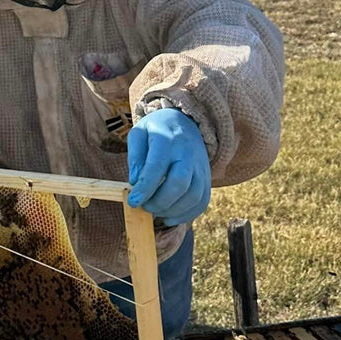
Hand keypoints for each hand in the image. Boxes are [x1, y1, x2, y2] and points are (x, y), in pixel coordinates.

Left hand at [127, 108, 211, 225]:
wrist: (186, 122)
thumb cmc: (156, 130)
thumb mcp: (139, 133)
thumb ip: (135, 156)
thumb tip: (135, 182)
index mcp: (167, 139)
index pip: (157, 166)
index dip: (145, 188)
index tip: (133, 201)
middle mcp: (187, 153)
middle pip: (179, 183)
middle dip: (159, 201)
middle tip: (144, 207)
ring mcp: (200, 166)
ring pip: (193, 195)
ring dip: (172, 210)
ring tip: (155, 211)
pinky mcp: (207, 178)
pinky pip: (202, 201)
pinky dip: (187, 214)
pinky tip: (170, 217)